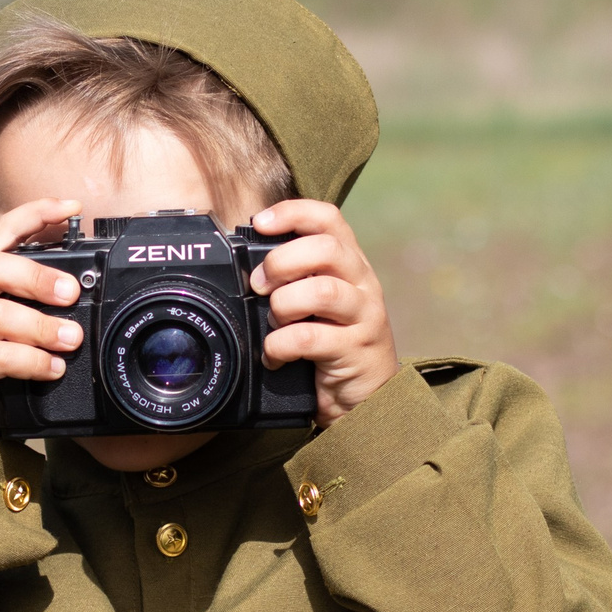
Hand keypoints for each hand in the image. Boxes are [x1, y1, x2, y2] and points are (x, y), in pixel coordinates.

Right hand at [0, 199, 86, 421]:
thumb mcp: (10, 318)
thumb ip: (33, 298)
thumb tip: (83, 286)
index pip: (2, 231)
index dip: (35, 214)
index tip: (71, 207)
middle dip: (36, 276)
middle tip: (72, 293)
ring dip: (41, 327)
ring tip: (71, 339)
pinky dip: (31, 361)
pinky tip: (52, 368)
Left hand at [249, 201, 397, 424]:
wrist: (366, 399)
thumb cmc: (332, 343)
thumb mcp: (314, 304)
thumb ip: (293, 279)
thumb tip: (245, 264)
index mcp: (349, 263)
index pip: (328, 219)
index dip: (293, 212)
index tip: (260, 222)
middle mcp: (362, 283)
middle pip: (326, 249)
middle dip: (282, 262)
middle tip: (259, 285)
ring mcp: (364, 316)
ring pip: (322, 291)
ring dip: (284, 304)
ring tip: (274, 322)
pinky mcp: (356, 349)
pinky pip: (310, 338)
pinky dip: (281, 345)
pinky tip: (275, 355)